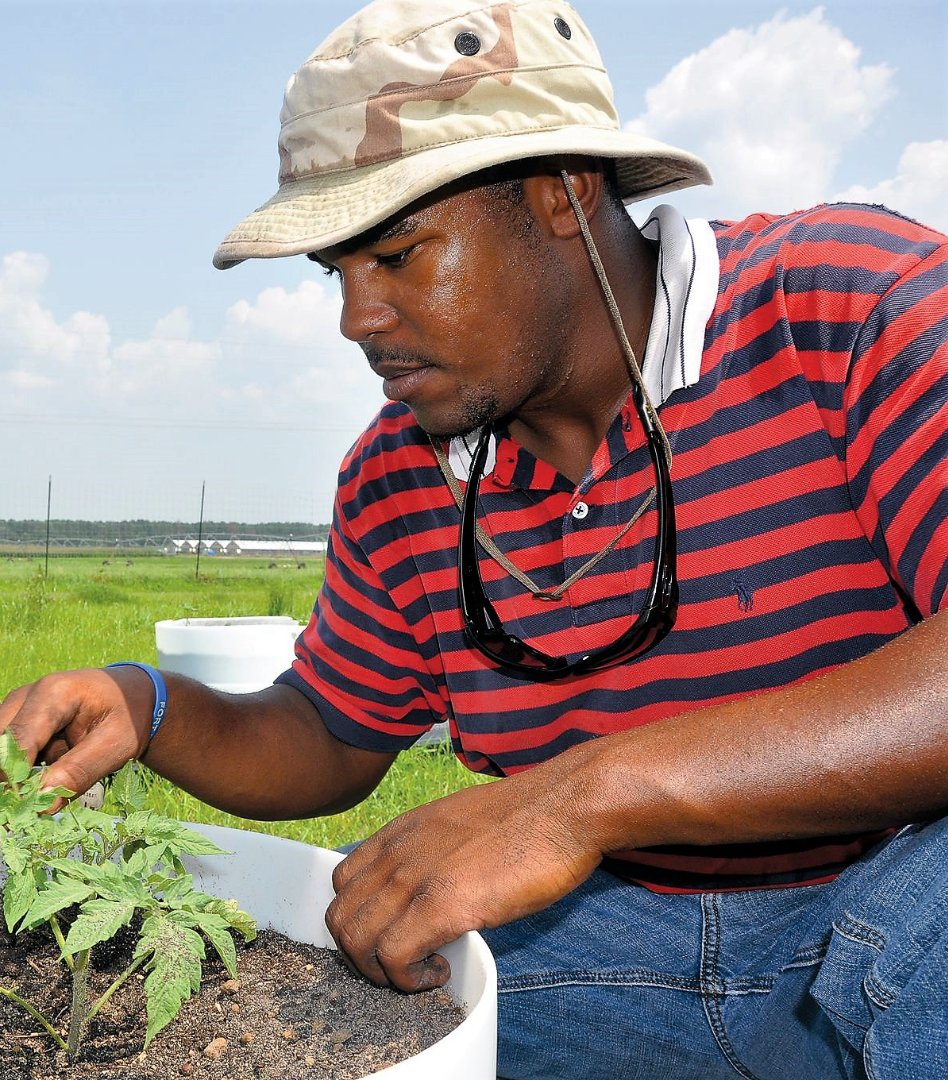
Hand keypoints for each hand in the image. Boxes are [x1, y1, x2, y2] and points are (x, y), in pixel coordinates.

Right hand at [0, 667, 154, 801]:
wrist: (132, 697)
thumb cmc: (128, 715)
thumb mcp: (117, 744)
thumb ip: (80, 771)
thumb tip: (43, 803)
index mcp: (54, 693)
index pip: (18, 740)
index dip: (16, 777)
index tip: (27, 806)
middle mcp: (26, 696)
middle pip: (2, 747)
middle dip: (15, 778)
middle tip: (38, 804)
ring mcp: (17, 709)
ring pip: (3, 753)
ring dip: (22, 775)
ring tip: (60, 780)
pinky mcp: (16, 723)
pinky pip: (9, 754)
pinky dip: (25, 772)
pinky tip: (52, 775)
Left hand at [325, 759, 603, 991]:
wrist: (563, 806)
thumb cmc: (527, 817)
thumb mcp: (459, 823)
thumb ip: (430, 850)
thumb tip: (430, 882)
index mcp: (401, 832)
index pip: (342, 883)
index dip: (360, 919)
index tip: (392, 935)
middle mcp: (397, 853)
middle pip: (340, 919)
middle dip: (364, 955)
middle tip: (404, 965)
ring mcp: (416, 878)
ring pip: (355, 942)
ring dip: (382, 973)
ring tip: (422, 972)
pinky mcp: (443, 906)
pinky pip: (394, 958)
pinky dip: (410, 980)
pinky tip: (442, 971)